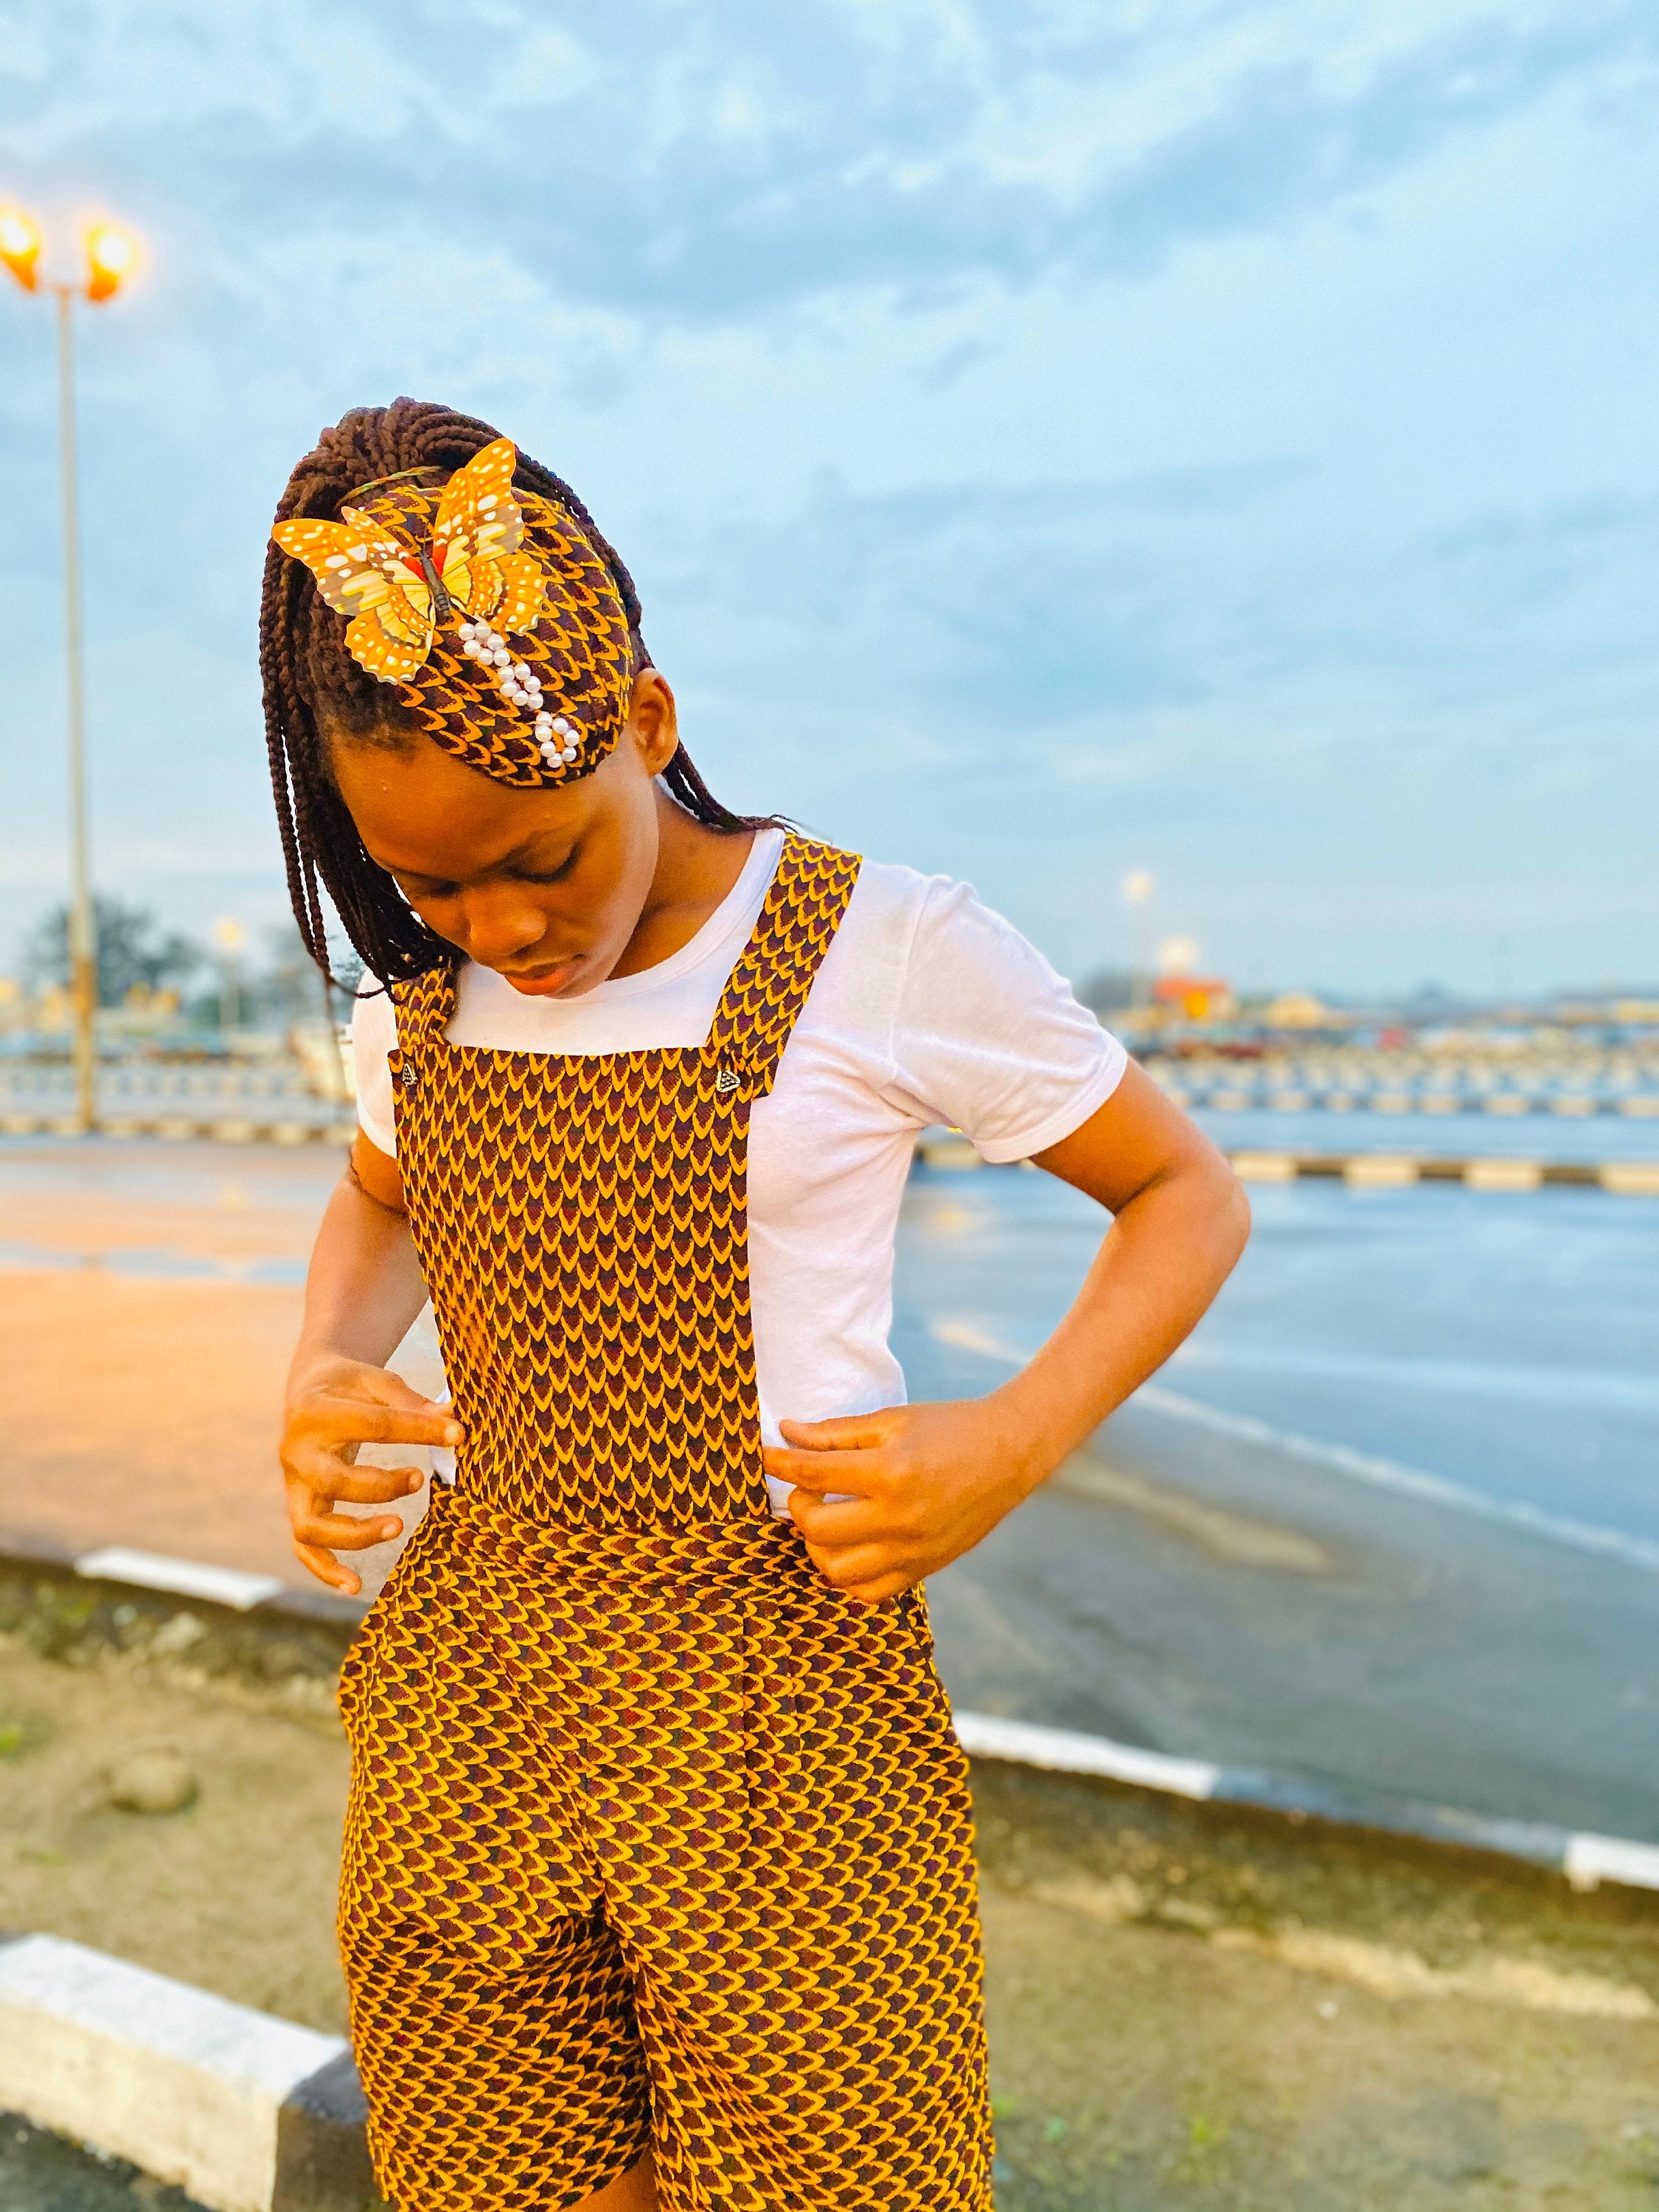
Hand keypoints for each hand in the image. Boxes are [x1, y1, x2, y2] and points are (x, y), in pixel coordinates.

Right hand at [279, 1356, 460, 1595]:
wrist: (307, 1389)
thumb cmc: (348, 1385)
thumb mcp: (375, 1381)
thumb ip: (410, 1402)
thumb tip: (452, 1422)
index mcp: (315, 1412)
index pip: (371, 1426)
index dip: (417, 1431)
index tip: (457, 1435)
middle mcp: (296, 1452)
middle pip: (333, 1482)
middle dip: (380, 1487)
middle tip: (419, 1479)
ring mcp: (293, 1484)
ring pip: (311, 1525)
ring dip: (355, 1535)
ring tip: (399, 1526)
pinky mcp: (298, 1505)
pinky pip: (304, 1547)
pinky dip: (325, 1570)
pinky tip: (356, 1586)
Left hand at [764, 1395, 1044, 1605]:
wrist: (1009, 1454)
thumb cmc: (949, 1428)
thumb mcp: (892, 1419)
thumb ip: (836, 1433)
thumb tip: (787, 1433)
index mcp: (892, 1471)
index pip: (813, 1474)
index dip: (780, 1462)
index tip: (765, 1454)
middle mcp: (901, 1518)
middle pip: (817, 1529)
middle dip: (798, 1506)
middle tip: (808, 1488)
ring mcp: (913, 1550)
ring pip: (836, 1570)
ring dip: (817, 1545)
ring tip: (826, 1519)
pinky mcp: (924, 1569)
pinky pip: (869, 1592)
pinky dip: (848, 1575)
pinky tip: (849, 1546)